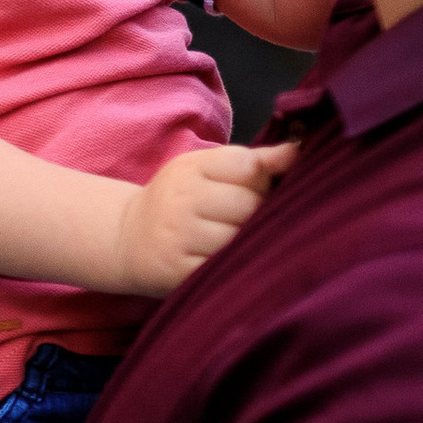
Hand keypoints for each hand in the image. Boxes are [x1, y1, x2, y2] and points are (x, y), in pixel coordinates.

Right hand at [115, 140, 298, 293]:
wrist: (125, 238)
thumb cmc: (179, 202)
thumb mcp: (205, 171)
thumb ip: (253, 161)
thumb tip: (297, 150)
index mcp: (190, 169)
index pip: (248, 167)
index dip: (261, 180)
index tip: (254, 189)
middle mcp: (180, 201)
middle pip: (248, 205)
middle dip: (257, 214)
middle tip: (245, 220)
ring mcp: (178, 237)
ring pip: (240, 238)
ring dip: (248, 243)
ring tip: (236, 241)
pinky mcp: (179, 271)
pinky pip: (225, 267)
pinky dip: (234, 265)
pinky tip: (227, 261)